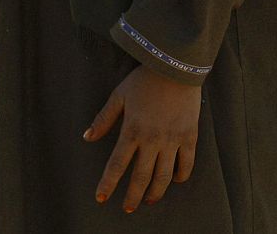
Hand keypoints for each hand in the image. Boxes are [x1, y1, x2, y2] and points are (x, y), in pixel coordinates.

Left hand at [84, 65, 201, 212]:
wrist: (175, 68)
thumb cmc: (143, 80)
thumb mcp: (118, 96)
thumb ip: (104, 118)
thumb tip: (87, 137)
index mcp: (132, 130)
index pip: (117, 164)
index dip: (108, 183)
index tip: (101, 197)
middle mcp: (152, 140)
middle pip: (141, 176)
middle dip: (132, 196)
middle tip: (126, 208)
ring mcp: (173, 140)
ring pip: (164, 175)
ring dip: (155, 192)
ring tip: (148, 201)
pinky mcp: (189, 137)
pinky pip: (186, 164)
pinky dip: (180, 176)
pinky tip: (173, 181)